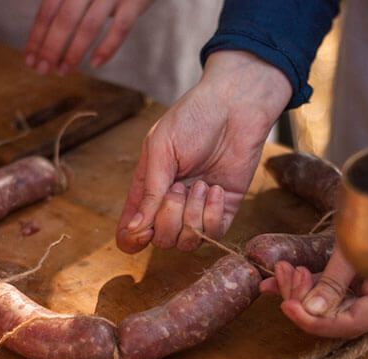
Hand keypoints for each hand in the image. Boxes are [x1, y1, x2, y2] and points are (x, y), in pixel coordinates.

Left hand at [25, 0, 153, 74]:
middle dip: (51, 47)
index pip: (48, 10)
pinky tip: (94, 64)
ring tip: (63, 71)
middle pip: (65, 19)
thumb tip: (43, 36)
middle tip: (42, 70)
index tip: (30, 59)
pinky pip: (120, 29)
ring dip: (74, 52)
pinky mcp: (135, 1)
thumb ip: (63, 2)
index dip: (37, 36)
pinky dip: (107, 48)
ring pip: (89, 26)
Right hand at [116, 51, 291, 252]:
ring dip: (192, 216)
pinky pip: (213, 233)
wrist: (235, 107)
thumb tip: (134, 228)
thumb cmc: (193, 119)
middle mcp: (171, 205)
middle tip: (180, 185)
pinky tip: (216, 189)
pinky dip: (213, 214)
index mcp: (147, 189)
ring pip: (186, 242)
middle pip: (161, 240)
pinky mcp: (224, 210)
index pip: (132, 231)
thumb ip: (149, 191)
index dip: (133, 239)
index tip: (142, 230)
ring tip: (201, 184)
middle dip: (169, 217)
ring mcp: (197, 209)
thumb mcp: (161, 150)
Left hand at [260, 248, 367, 337]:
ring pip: (321, 304)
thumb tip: (312, 311)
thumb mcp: (352, 251)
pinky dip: (300, 282)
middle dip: (301, 299)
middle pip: (331, 317)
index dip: (315, 321)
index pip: (348, 324)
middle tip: (285, 275)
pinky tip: (278, 275)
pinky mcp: (346, 281)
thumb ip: (334, 283)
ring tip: (282, 268)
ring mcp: (359, 292)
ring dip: (296, 288)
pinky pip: (320, 288)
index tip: (288, 307)